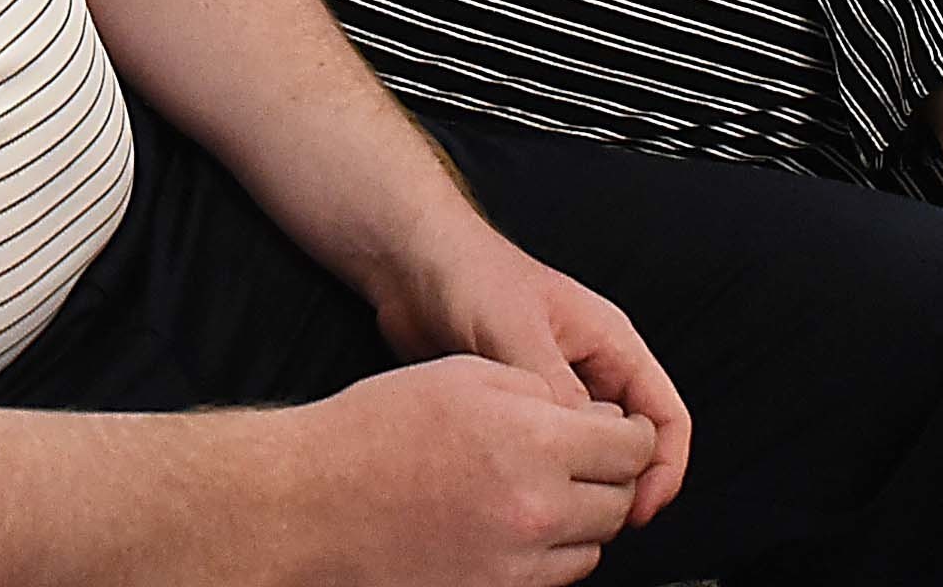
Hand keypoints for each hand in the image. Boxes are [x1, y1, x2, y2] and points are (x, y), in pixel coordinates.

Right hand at [295, 356, 662, 584]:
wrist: (309, 504)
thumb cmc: (377, 431)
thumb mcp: (469, 376)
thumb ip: (542, 392)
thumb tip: (589, 415)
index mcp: (536, 443)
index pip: (633, 447)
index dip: (632, 432)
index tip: (622, 429)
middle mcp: (535, 511)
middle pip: (619, 503)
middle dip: (611, 476)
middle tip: (586, 456)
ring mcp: (513, 566)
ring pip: (591, 548)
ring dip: (582, 519)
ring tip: (543, 489)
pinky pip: (550, 582)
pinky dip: (548, 556)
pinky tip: (516, 525)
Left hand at [377, 224, 688, 532]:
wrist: (414, 269)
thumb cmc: (470, 275)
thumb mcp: (517, 331)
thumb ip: (553, 387)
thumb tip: (580, 445)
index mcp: (609, 343)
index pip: (664, 415)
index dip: (663, 468)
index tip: (638, 509)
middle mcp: (590, 370)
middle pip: (632, 443)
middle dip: (621, 485)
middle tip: (591, 520)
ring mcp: (556, 392)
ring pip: (588, 455)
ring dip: (579, 484)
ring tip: (553, 509)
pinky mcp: (520, 413)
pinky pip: (546, 457)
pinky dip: (543, 479)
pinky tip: (520, 491)